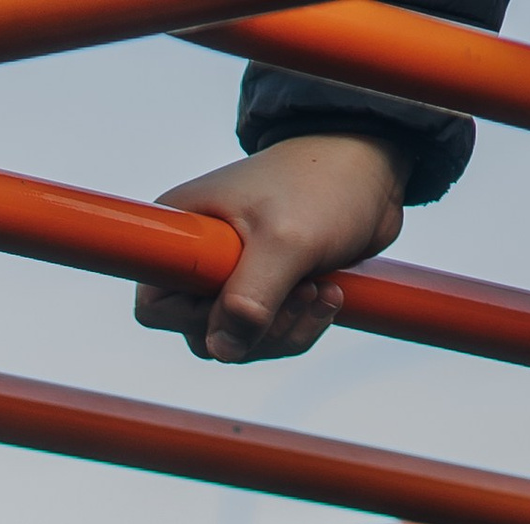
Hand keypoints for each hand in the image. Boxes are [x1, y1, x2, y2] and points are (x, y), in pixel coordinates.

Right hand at [134, 139, 403, 363]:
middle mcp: (199, 259)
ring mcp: (232, 277)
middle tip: (301, 293)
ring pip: (239, 344)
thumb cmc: (324, 185)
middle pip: (202, 336)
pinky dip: (301, 328)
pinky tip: (329, 294)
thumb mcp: (284, 241)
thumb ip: (248, 300)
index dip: (196, 318)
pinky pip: (269, 338)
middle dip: (257, 330)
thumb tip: (221, 351)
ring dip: (286, 330)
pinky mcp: (265, 291)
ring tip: (322, 291)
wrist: (374, 167)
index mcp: (183, 233)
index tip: (245, 290)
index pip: (155, 306)